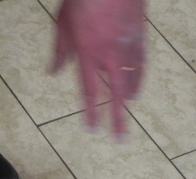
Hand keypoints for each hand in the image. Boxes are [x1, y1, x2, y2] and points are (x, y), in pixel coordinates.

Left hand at [52, 0, 145, 137]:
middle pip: (115, 93)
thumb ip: (60, 50)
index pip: (89, 90)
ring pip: (131, 78)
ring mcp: (127, 44)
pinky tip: (138, 84)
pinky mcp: (140, 34)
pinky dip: (139, 76)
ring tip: (128, 107)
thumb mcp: (62, 22)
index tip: (92, 129)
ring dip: (129, 95)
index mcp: (87, 51)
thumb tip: (54, 72)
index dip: (91, 112)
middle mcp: (109, 53)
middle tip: (121, 139)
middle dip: (118, 118)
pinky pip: (141, 62)